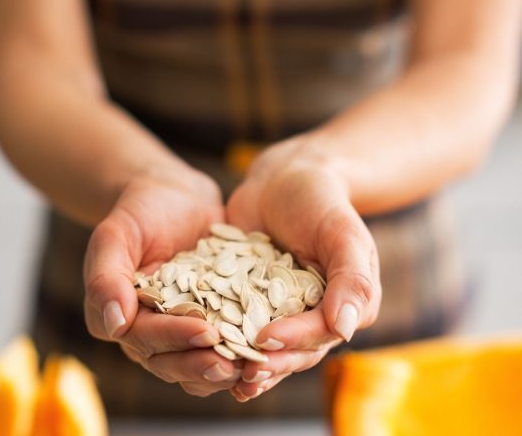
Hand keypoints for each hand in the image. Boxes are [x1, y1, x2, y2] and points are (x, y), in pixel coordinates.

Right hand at [83, 163, 242, 395]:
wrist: (174, 195)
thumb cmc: (139, 210)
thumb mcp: (116, 234)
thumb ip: (106, 276)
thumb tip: (114, 324)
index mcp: (120, 315)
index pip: (144, 338)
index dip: (175, 339)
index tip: (206, 333)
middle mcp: (147, 329)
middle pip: (171, 360)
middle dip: (202, 364)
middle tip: (234, 364)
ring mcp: (179, 326)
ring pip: (196, 361)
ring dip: (222, 369)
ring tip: (251, 366)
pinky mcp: (209, 318)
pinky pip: (222, 342)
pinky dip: (240, 350)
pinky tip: (264, 348)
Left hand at [226, 136, 381, 400]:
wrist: (282, 179)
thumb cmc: (320, 201)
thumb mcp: (342, 233)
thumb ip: (351, 279)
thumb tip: (347, 329)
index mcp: (343, 304)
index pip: (321, 333)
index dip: (295, 341)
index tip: (265, 340)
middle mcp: (312, 312)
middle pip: (293, 349)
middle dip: (268, 364)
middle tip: (242, 376)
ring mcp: (279, 307)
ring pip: (266, 345)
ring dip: (246, 362)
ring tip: (222, 375)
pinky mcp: (249, 297)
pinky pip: (238, 321)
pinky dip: (224, 337)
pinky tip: (204, 347)